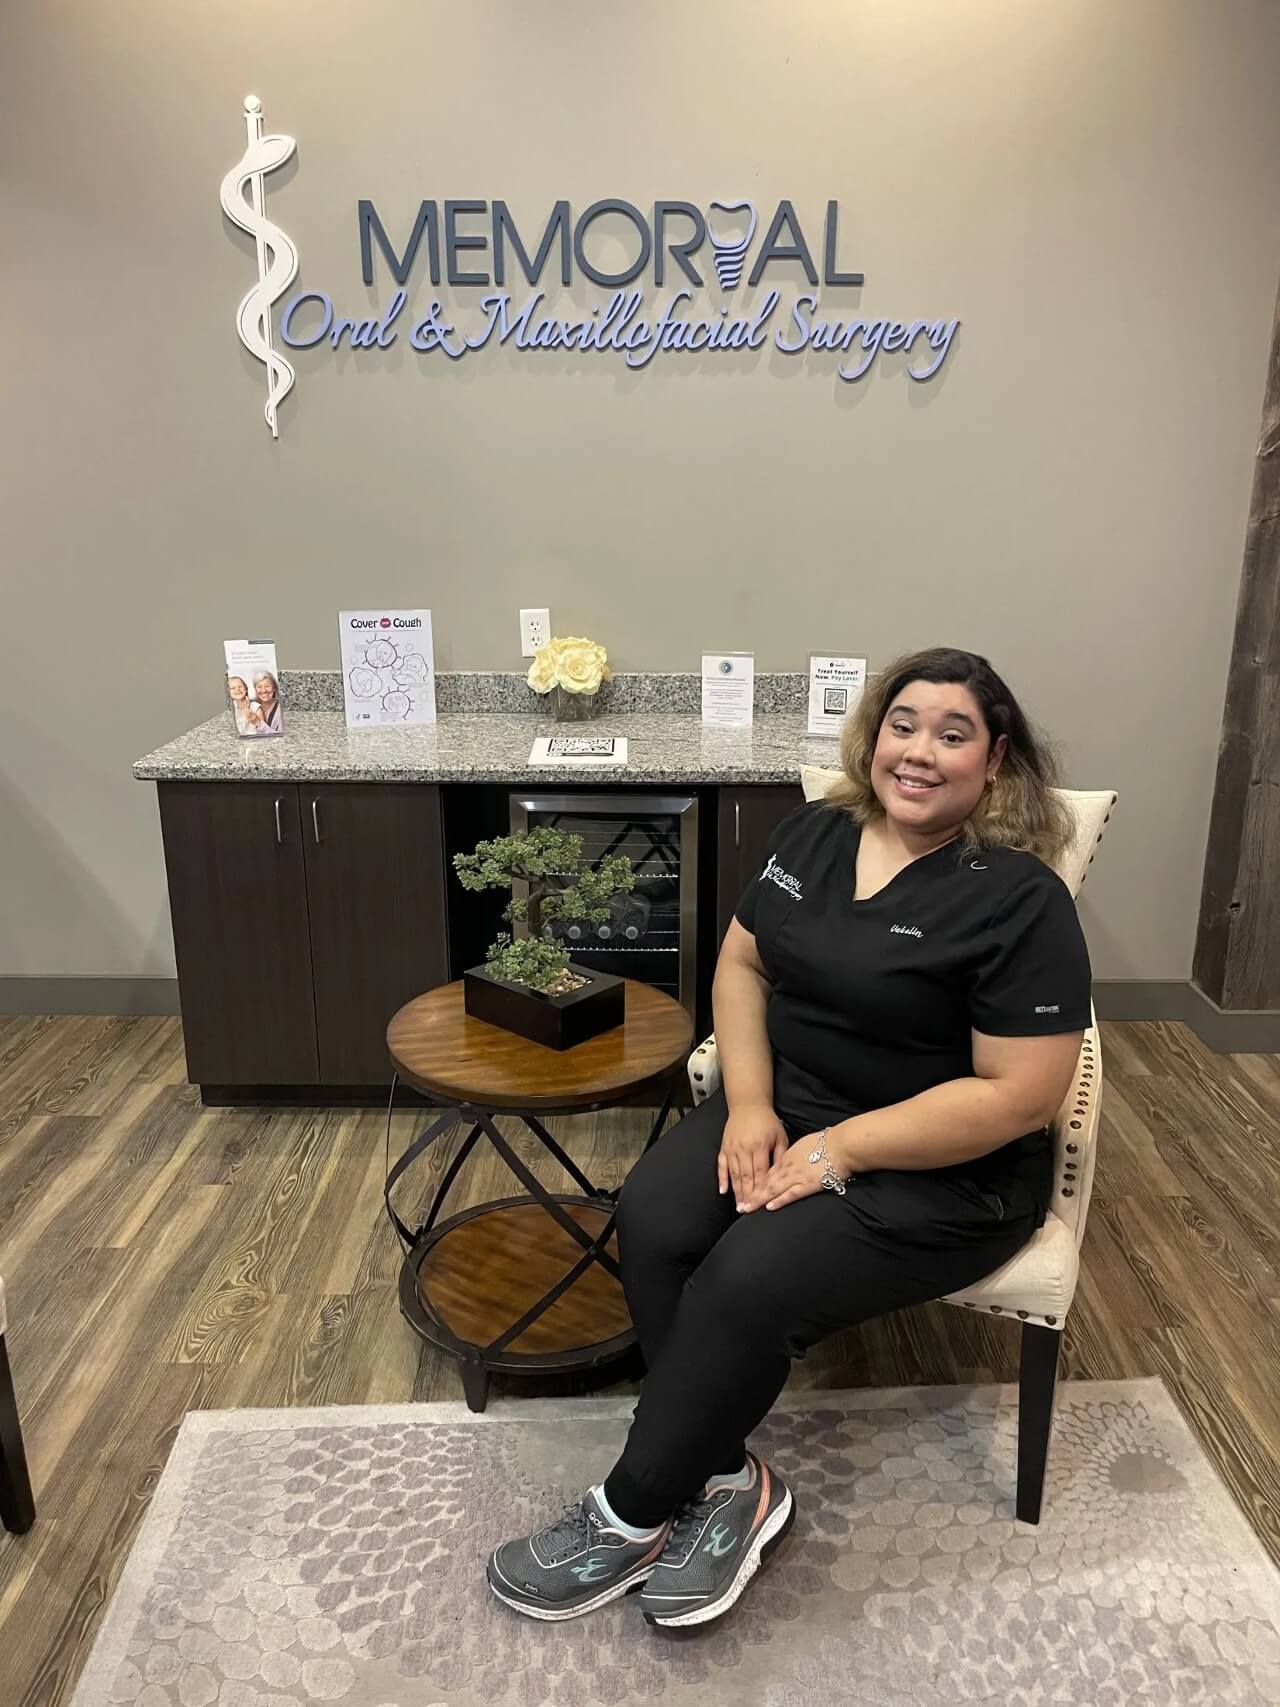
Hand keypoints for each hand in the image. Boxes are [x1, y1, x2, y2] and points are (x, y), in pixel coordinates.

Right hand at [718, 1104, 788, 1208]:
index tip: (761, 1204)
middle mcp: (743, 1149)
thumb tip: (781, 1175)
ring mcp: (732, 1149)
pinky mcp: (724, 1147)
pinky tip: (723, 1191)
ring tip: (739, 1207)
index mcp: (758, 1146)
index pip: (760, 1174)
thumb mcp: (779, 1136)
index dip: (761, 1191)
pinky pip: (721, 1165)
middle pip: (746, 1178)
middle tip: (748, 1212)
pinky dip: (721, 1179)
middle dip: (747, 1197)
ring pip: (734, 1175)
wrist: (748, 1104)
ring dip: (736, 1192)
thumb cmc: (767, 1121)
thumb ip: (780, 1156)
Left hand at [740, 1126, 859, 1213]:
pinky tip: (769, 1207)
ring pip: (774, 1189)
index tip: (744, 1191)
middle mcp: (788, 1166)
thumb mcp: (804, 1145)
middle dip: (751, 1194)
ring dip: (759, 1200)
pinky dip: (779, 1200)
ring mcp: (798, 1175)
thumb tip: (789, 1160)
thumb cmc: (827, 1143)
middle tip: (740, 1206)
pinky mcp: (809, 1184)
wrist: (842, 1144)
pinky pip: (791, 1194)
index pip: (766, 1172)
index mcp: (787, 1156)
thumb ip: (794, 1155)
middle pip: (765, 1182)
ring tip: (747, 1209)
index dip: (754, 1183)